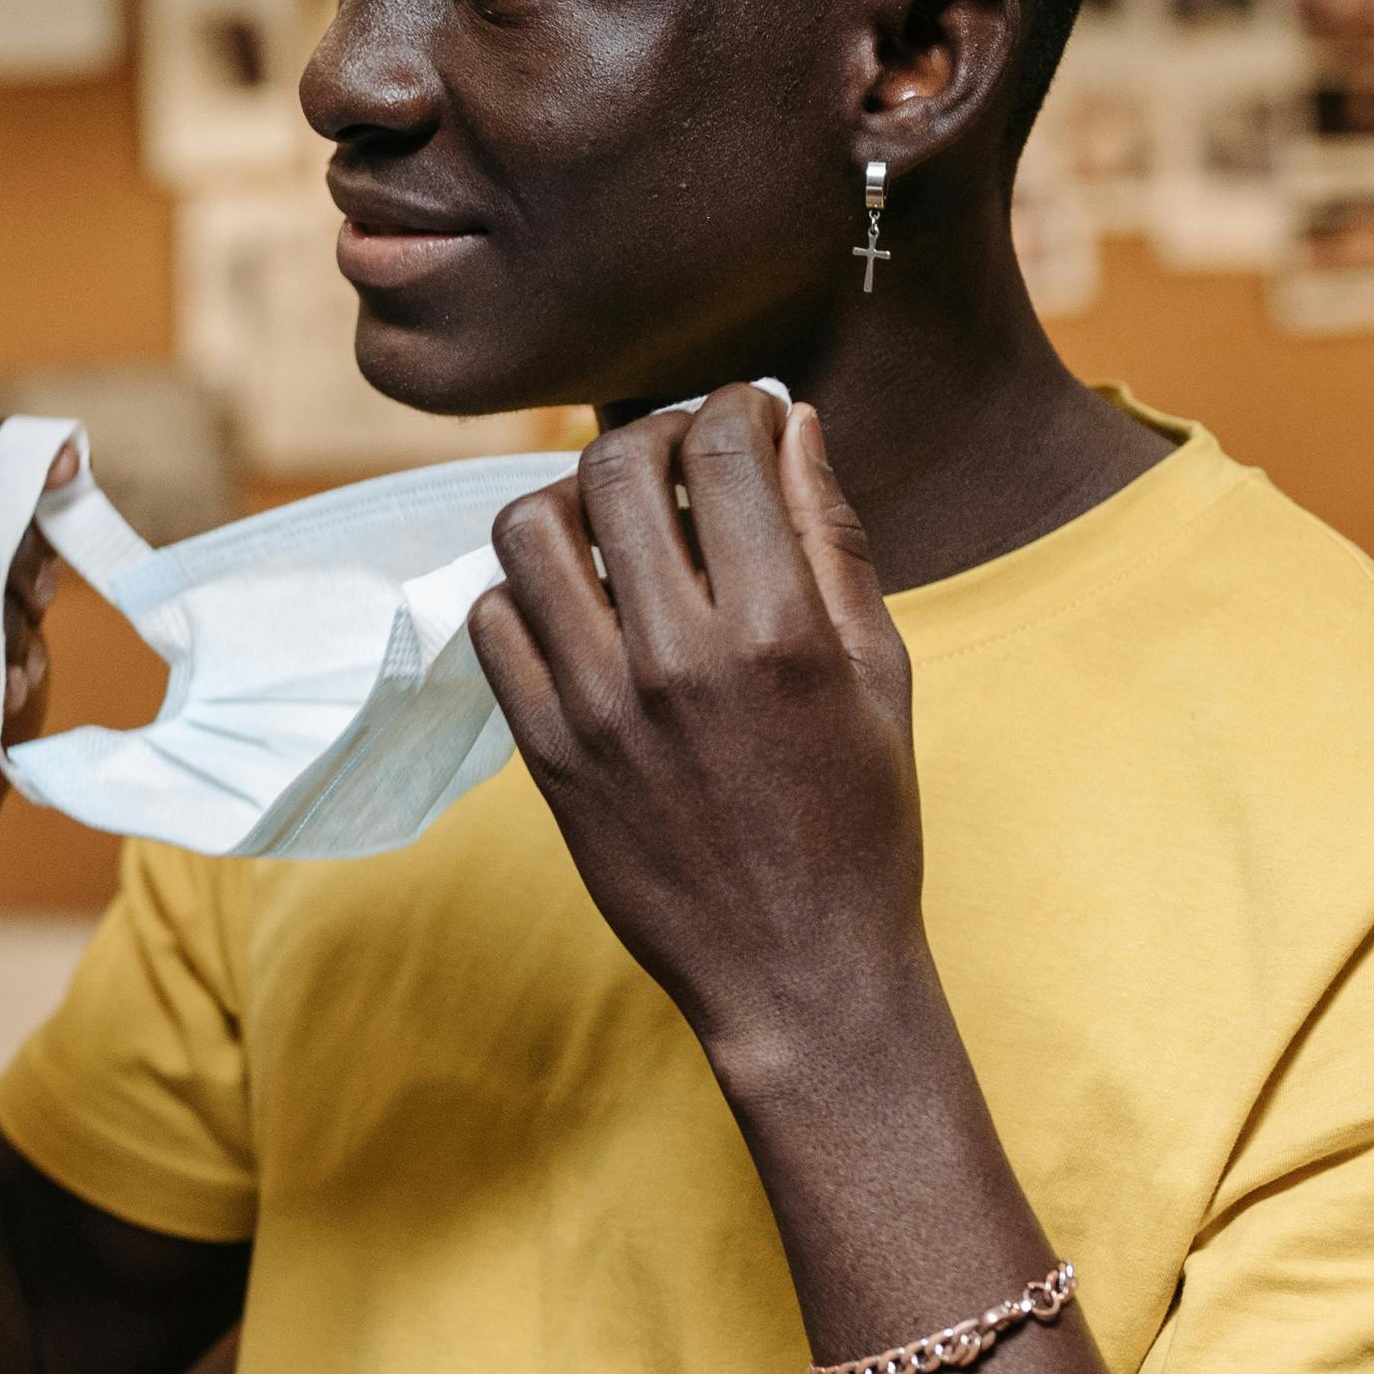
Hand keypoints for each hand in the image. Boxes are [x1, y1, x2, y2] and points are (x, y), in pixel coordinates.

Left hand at [463, 388, 924, 1067]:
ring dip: (570, 502)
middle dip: (650, 435)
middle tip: (677, 456)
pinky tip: (577, 603)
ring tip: (613, 524)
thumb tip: (791, 421)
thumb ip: (831, 537)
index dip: (731, 405)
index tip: (743, 412)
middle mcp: (677, 658)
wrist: (796, 968)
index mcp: (780, 631)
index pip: (721, 450)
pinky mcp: (543, 753)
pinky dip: (526, 589)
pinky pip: (493, 622)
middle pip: (614, 469)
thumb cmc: (859, 818)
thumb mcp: (880, 672)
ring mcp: (597, 706)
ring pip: (529, 531)